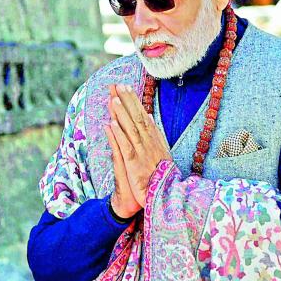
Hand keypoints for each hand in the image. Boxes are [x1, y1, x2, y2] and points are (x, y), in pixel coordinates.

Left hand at [107, 84, 171, 205]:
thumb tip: (149, 116)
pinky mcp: (135, 164)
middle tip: (117, 85)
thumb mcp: (160, 151)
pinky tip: (111, 124)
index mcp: (155, 139)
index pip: (142, 115)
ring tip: (112, 99)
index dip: (133, 101)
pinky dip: (119, 135)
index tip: (125, 87)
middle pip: (136, 118)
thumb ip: (153, 133)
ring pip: (130, 129)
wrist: (168, 195)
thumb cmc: (162, 174)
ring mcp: (142, 152)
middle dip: (127, 101)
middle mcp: (149, 143)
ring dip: (121, 113)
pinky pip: (125, 146)